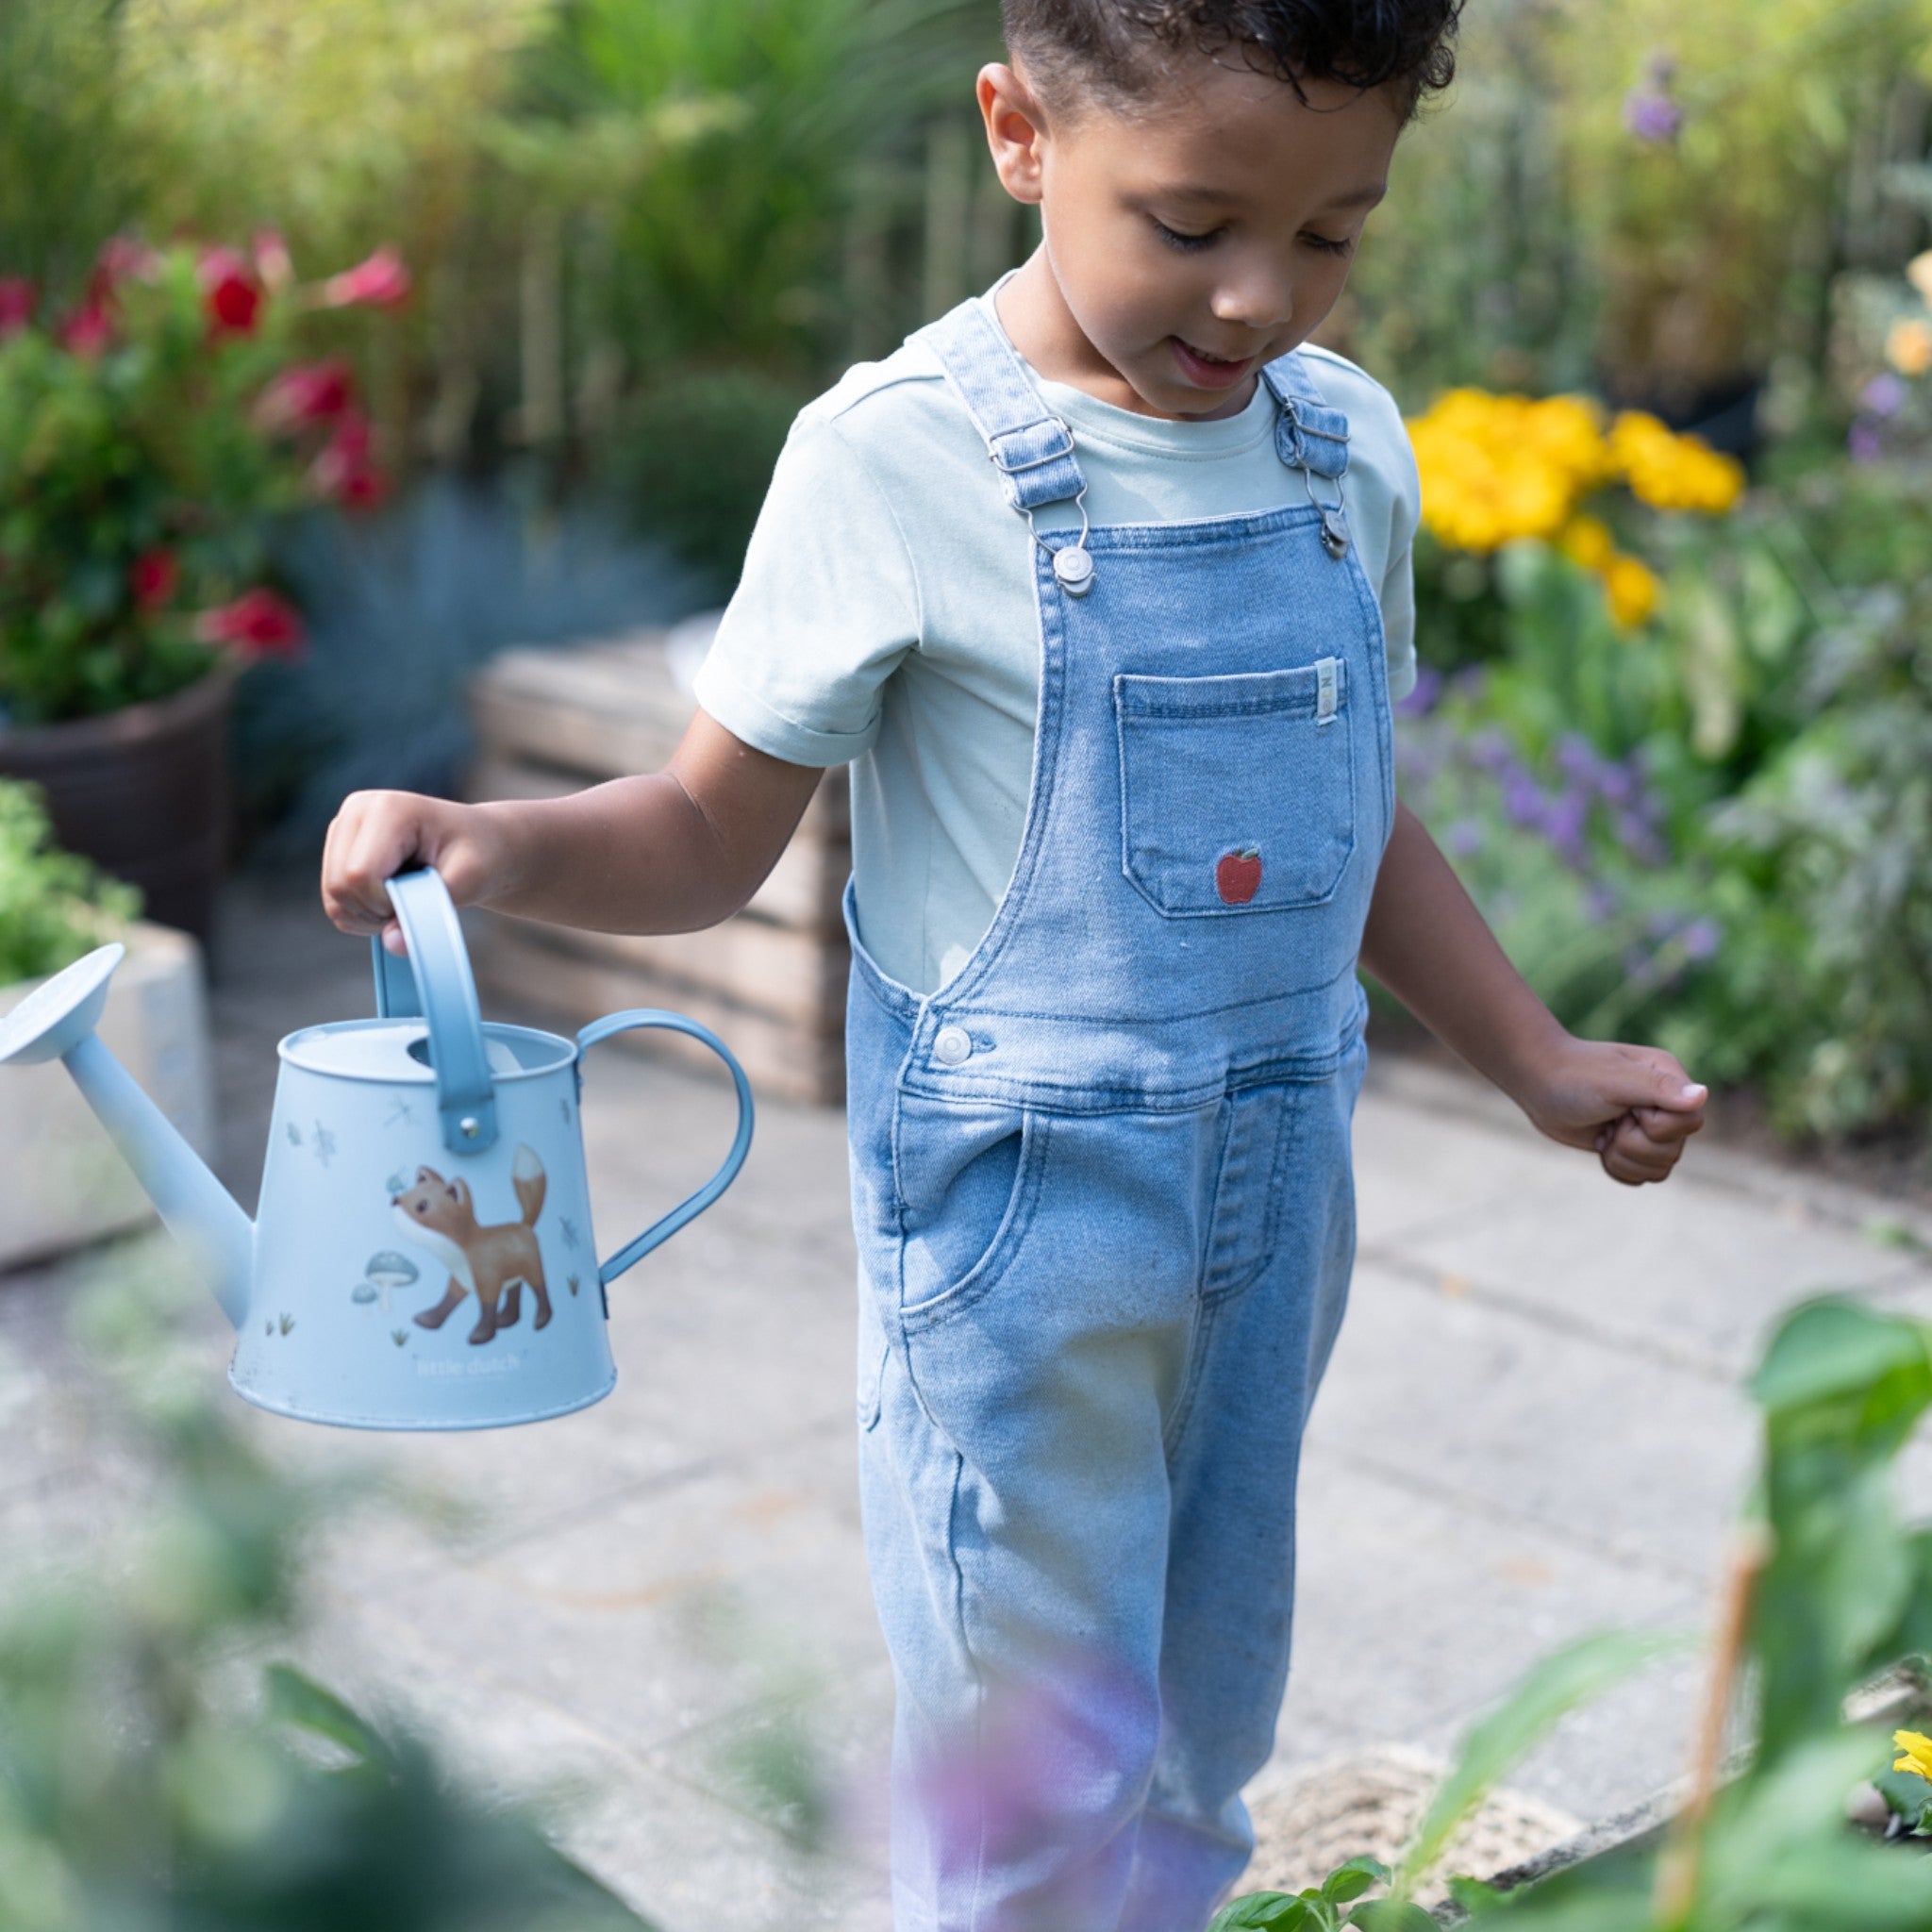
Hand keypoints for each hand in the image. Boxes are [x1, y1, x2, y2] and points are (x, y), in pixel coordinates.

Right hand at [321, 790, 515, 955]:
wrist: (482, 844)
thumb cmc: (480, 856)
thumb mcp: (469, 882)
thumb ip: (429, 912)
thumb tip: (393, 943)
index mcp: (388, 809)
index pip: (358, 875)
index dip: (386, 903)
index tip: (422, 899)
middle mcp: (357, 810)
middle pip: (339, 886)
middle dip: (377, 911)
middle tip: (416, 902)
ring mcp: (344, 827)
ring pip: (332, 897)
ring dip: (369, 915)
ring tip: (407, 899)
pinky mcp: (339, 847)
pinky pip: (334, 900)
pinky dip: (362, 913)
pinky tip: (392, 898)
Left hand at [1518, 1034, 1707, 1186]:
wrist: (1536, 1083)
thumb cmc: (1573, 1076)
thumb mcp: (1614, 1081)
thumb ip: (1658, 1089)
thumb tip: (1702, 1095)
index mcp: (1669, 1079)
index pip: (1690, 1123)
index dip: (1656, 1128)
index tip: (1627, 1110)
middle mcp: (1666, 1103)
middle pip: (1674, 1151)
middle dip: (1633, 1145)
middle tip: (1610, 1122)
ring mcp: (1648, 1126)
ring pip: (1660, 1168)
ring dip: (1624, 1158)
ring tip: (1604, 1133)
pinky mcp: (1631, 1145)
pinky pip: (1643, 1176)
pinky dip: (1618, 1168)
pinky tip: (1601, 1145)